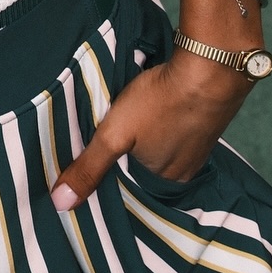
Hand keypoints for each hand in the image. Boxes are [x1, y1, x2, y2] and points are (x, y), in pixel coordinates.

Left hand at [51, 48, 251, 210]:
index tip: (88, 165)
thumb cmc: (160, 103)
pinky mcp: (203, 122)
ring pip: (159, 148)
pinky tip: (150, 114)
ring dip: (143, 139)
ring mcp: (198, 146)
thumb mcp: (114, 134)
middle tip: (100, 142)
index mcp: (165, 182)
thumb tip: (61, 204)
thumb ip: (89, 167)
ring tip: (123, 126)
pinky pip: (173, 131)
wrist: (210, 68)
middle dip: (124, 158)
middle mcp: (185, 171)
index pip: (127, 187)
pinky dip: (159, 125)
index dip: (108, 176)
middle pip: (144, 168)